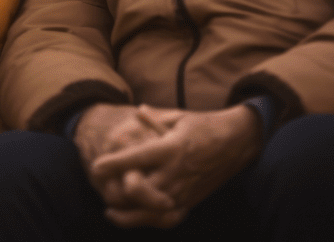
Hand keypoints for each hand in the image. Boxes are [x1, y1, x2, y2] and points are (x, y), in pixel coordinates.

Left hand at [91, 105, 260, 228]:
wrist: (237, 142)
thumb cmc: (205, 125)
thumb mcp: (179, 116)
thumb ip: (155, 117)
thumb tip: (136, 111)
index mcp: (171, 147)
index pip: (139, 157)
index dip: (115, 163)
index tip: (97, 166)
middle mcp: (177, 171)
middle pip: (143, 191)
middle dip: (121, 193)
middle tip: (104, 190)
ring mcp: (185, 189)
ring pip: (152, 210)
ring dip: (130, 214)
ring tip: (111, 213)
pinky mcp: (192, 200)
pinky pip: (168, 218)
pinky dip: (150, 221)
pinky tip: (136, 218)